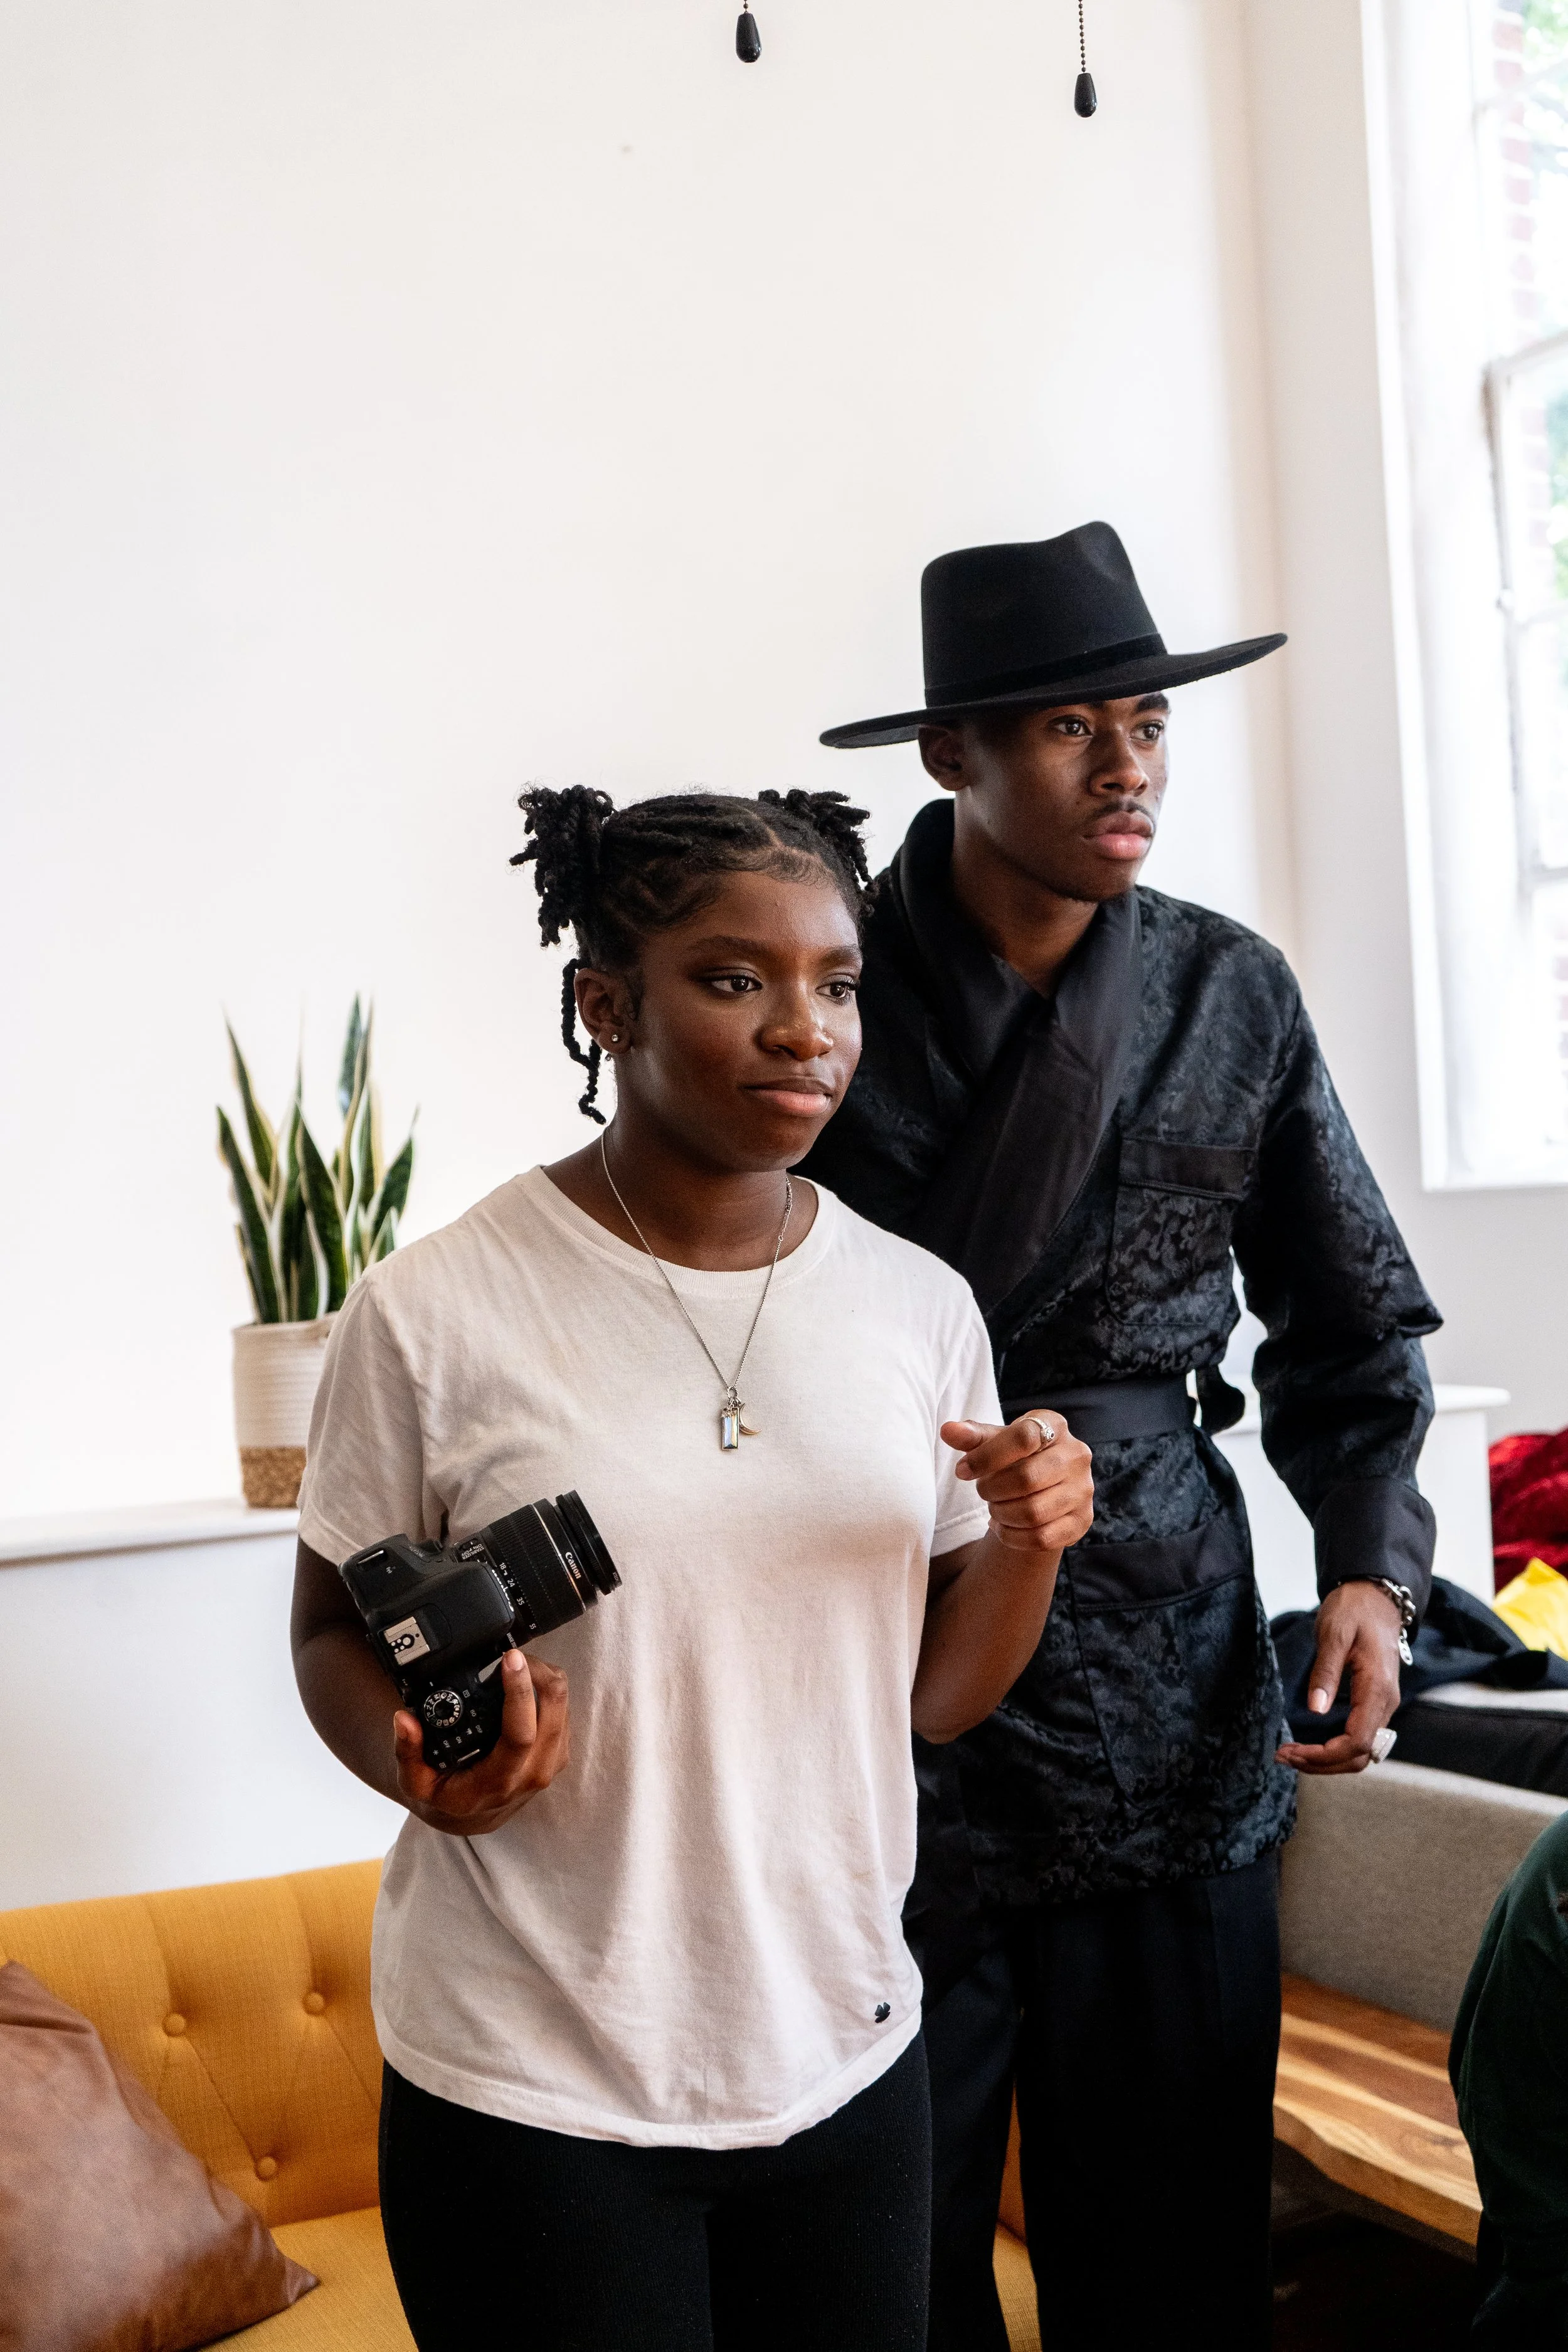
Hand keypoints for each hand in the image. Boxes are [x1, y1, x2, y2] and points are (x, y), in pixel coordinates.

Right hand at [394, 1648, 569, 1834]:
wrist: (472, 1816)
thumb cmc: (446, 1795)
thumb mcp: (415, 1783)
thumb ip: (408, 1753)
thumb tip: (404, 1720)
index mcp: (499, 1780)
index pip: (521, 1733)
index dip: (519, 1691)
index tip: (510, 1659)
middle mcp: (533, 1773)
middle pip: (553, 1708)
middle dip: (536, 1671)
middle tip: (510, 1655)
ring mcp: (551, 1763)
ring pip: (563, 1704)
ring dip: (544, 1677)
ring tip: (514, 1666)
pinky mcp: (559, 1752)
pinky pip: (564, 1710)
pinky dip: (548, 1689)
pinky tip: (524, 1683)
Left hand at [942, 1412, 1094, 1554]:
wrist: (1043, 1488)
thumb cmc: (1013, 1458)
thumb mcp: (993, 1443)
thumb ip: (972, 1436)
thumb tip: (948, 1431)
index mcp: (1054, 1425)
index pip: (1023, 1437)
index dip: (986, 1456)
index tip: (962, 1470)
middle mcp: (1077, 1455)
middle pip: (1027, 1478)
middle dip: (992, 1490)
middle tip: (982, 1491)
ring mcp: (1083, 1490)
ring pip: (1033, 1513)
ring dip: (1002, 1513)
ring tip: (994, 1508)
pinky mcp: (1082, 1521)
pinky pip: (1041, 1538)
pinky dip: (1013, 1536)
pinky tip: (1003, 1526)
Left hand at [1276, 1581, 1402, 1775]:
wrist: (1376, 1597)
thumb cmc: (1354, 1610)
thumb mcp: (1334, 1633)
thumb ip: (1326, 1671)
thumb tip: (1316, 1710)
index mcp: (1377, 1689)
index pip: (1357, 1742)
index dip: (1325, 1755)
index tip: (1293, 1751)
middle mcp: (1385, 1702)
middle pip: (1360, 1756)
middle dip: (1322, 1764)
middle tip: (1284, 1756)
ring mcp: (1383, 1704)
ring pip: (1362, 1752)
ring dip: (1328, 1761)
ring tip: (1292, 1754)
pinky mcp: (1374, 1702)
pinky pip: (1360, 1738)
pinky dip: (1336, 1750)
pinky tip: (1311, 1745)